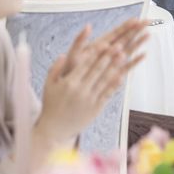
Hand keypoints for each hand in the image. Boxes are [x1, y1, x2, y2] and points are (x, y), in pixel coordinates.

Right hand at [36, 19, 147, 146]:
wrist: (54, 131)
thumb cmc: (51, 105)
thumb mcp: (49, 85)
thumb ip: (56, 68)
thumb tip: (64, 54)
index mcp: (69, 83)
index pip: (85, 64)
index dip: (96, 53)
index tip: (105, 43)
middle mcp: (80, 90)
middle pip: (97, 70)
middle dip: (109, 56)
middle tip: (119, 45)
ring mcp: (89, 100)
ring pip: (105, 80)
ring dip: (115, 67)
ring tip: (124, 56)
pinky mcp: (95, 108)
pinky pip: (107, 94)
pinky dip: (115, 84)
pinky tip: (122, 75)